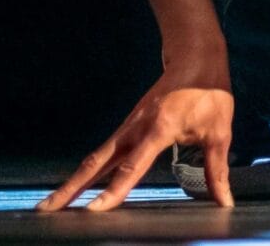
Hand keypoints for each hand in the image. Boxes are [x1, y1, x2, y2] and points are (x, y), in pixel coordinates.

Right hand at [40, 66, 234, 210]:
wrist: (197, 59)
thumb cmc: (210, 94)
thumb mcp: (220, 132)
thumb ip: (216, 169)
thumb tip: (223, 201)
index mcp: (158, 130)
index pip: (131, 167)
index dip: (113, 190)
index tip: (93, 210)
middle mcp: (135, 130)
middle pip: (97, 163)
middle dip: (71, 188)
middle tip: (46, 211)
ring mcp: (127, 128)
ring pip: (94, 159)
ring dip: (72, 181)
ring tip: (49, 205)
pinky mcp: (127, 128)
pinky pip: (102, 153)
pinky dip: (86, 171)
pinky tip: (76, 185)